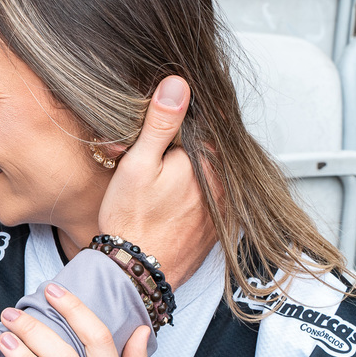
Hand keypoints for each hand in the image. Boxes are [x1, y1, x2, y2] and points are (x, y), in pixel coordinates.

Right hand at [99, 75, 216, 288]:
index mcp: (208, 162)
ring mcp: (224, 208)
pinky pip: (210, 199)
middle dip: (181, 149)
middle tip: (148, 161)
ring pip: (208, 175)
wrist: (135, 273)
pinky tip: (167, 204)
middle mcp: (224, 185)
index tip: (154, 132)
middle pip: (206, 151)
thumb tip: (178, 84)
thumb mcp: (138, 163)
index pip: (204, 125)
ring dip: (188, 173)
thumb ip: (161, 123)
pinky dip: (193, 195)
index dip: (176, 124)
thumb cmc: (131, 220)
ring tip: (156, 187)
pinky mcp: (217, 228)